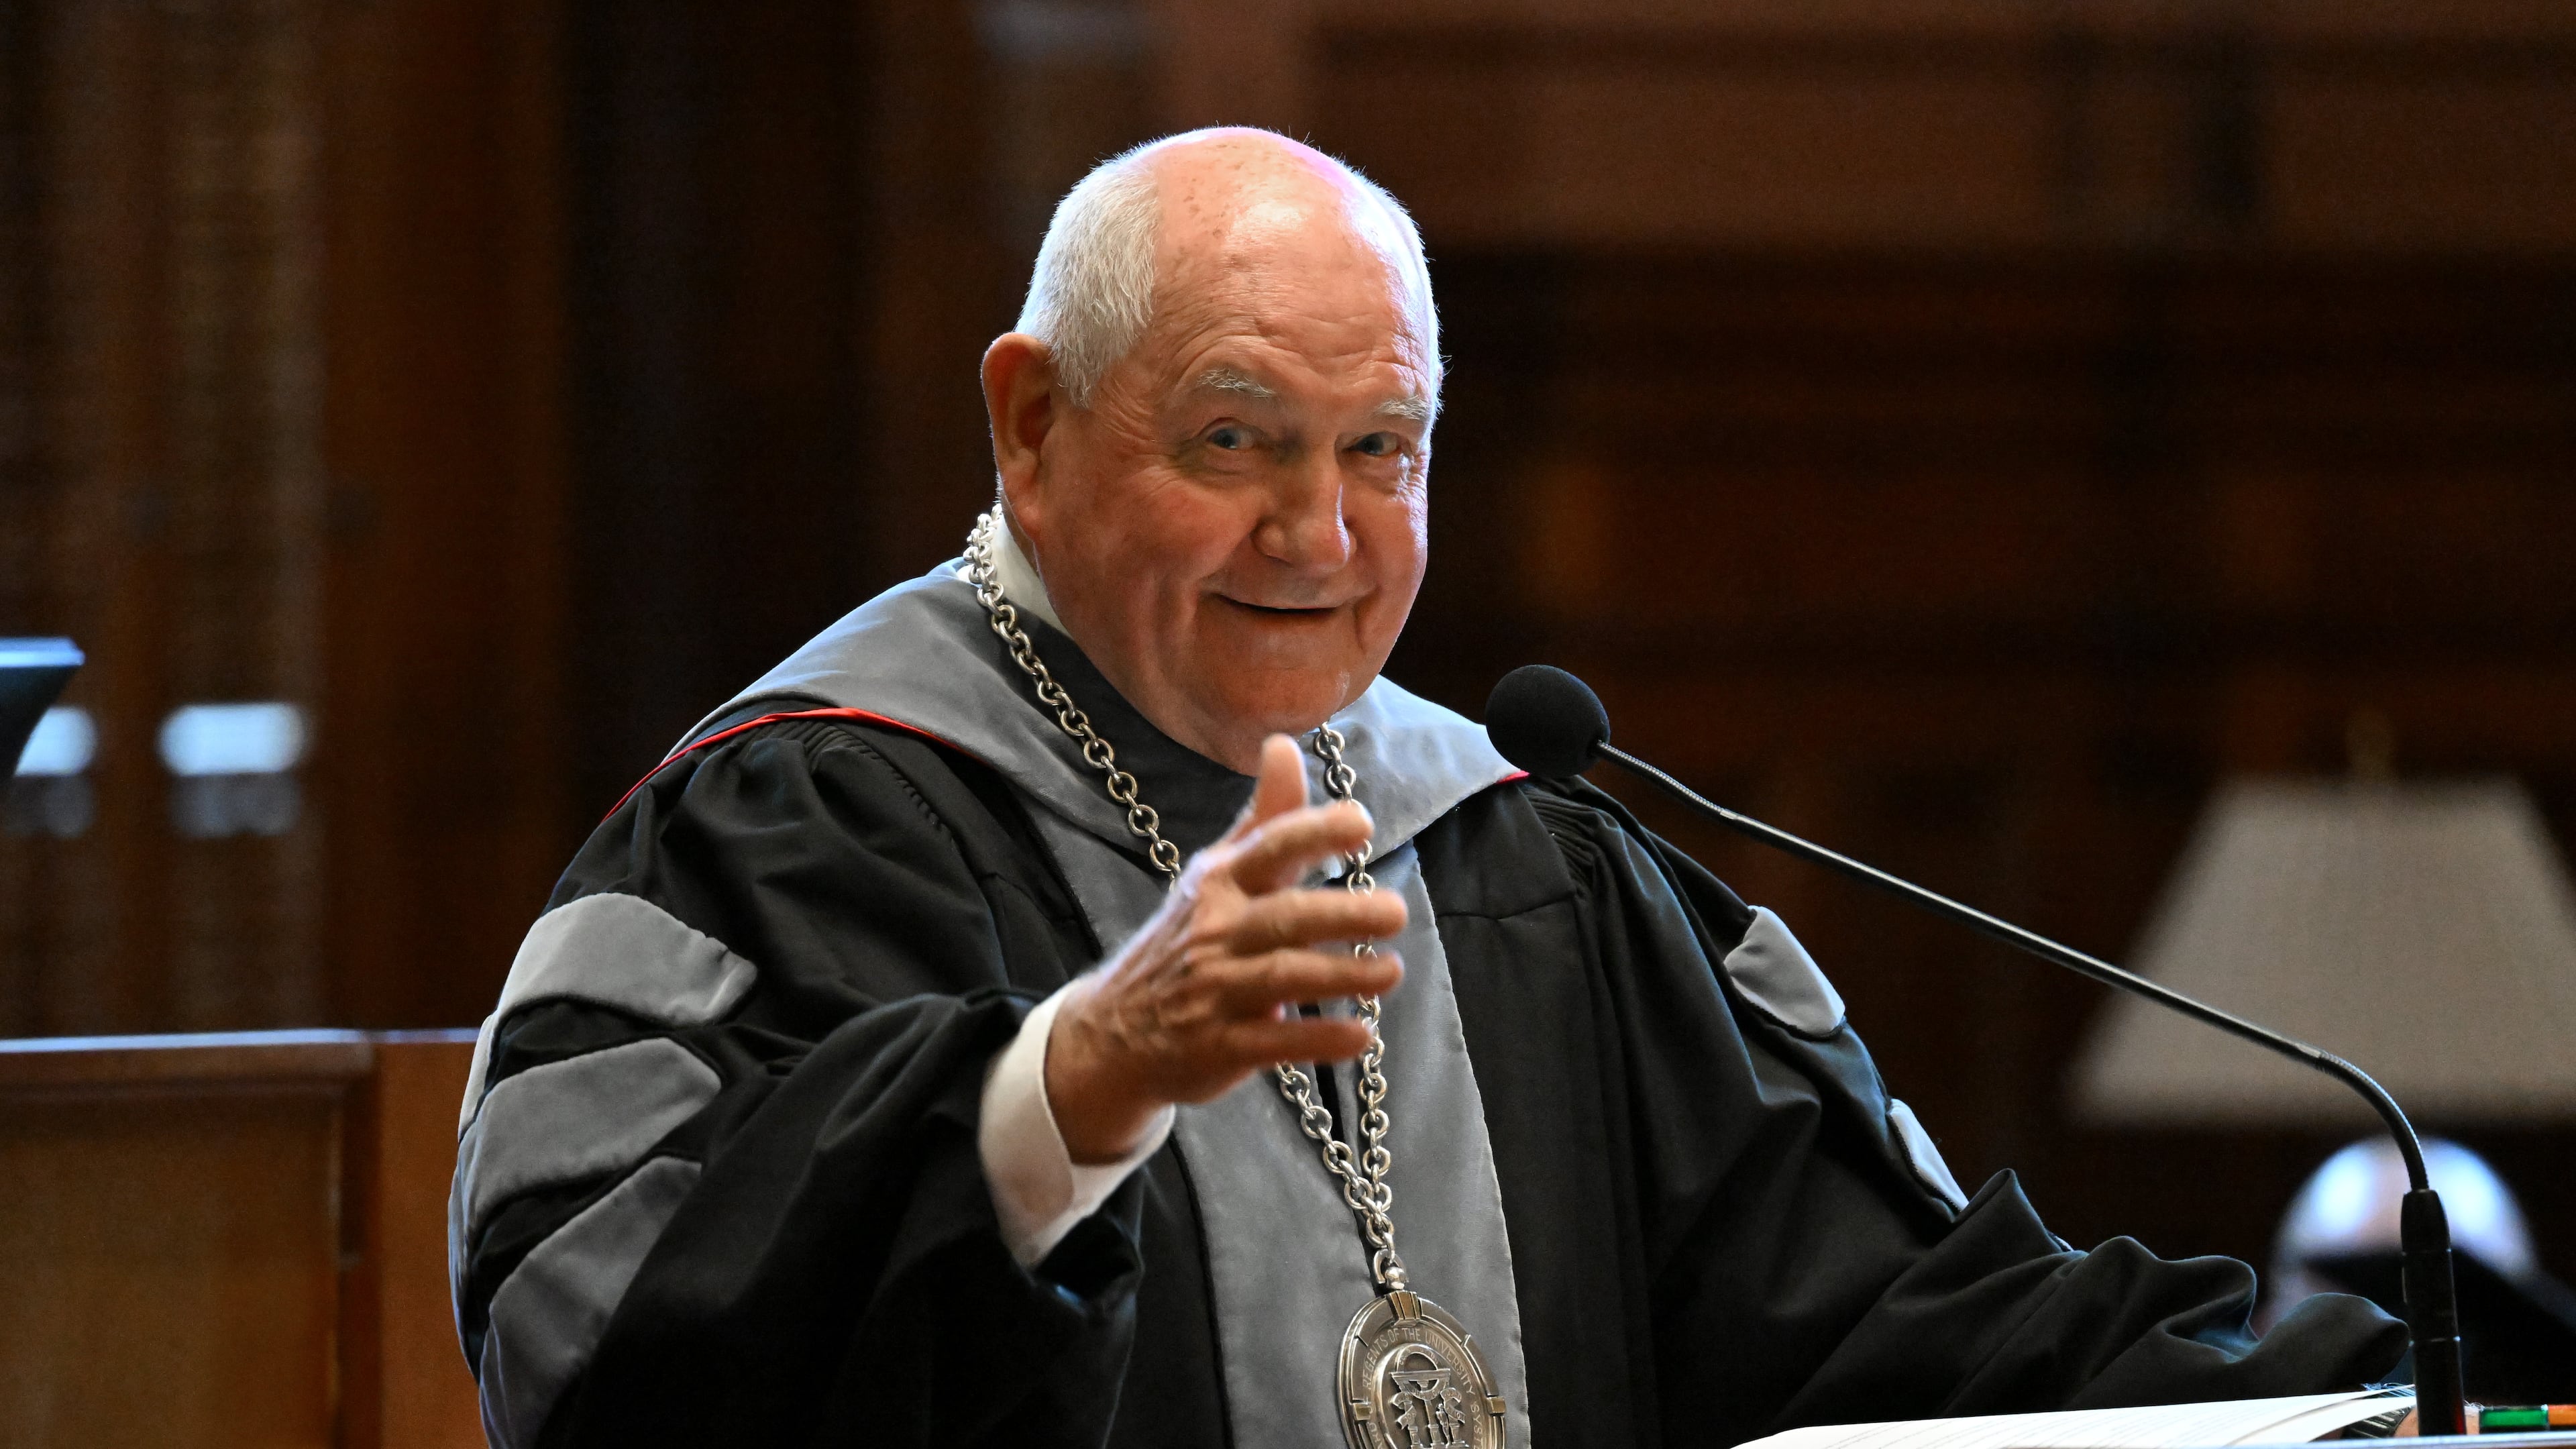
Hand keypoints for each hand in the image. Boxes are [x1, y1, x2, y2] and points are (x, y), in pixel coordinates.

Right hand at [1044, 733, 1406, 1162]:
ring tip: (1391, 971)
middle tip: (1396, 911)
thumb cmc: (1187, 939)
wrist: (1115, 1030)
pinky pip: (1275, 1043)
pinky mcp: (1221, 1046)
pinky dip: (1318, 1040)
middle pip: (1284, 917)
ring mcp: (1216, 991)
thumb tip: (1284, 744)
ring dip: (1342, 975)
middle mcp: (1216, 932)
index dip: (1314, 832)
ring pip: (1284, 977)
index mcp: (1220, 883)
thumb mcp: (1217, 874)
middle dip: (1342, 912)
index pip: (1269, 848)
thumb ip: (1265, 818)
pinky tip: (1360, 1037)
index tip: (1362, 825)